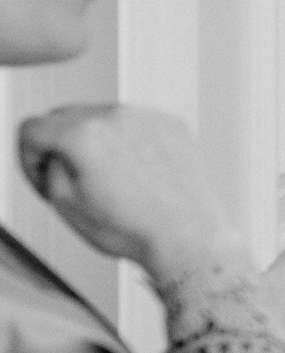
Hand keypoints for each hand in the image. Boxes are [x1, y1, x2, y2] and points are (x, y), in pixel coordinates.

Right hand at [18, 104, 247, 283]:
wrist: (187, 236)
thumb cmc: (133, 229)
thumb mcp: (64, 203)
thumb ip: (47, 166)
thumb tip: (53, 151)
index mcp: (84, 135)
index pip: (32, 128)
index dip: (29, 158)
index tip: (42, 174)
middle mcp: (117, 116)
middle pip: (66, 116)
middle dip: (60, 145)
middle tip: (70, 179)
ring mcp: (148, 116)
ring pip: (103, 118)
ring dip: (96, 141)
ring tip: (111, 180)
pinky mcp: (172, 122)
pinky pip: (137, 124)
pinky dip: (130, 141)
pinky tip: (138, 172)